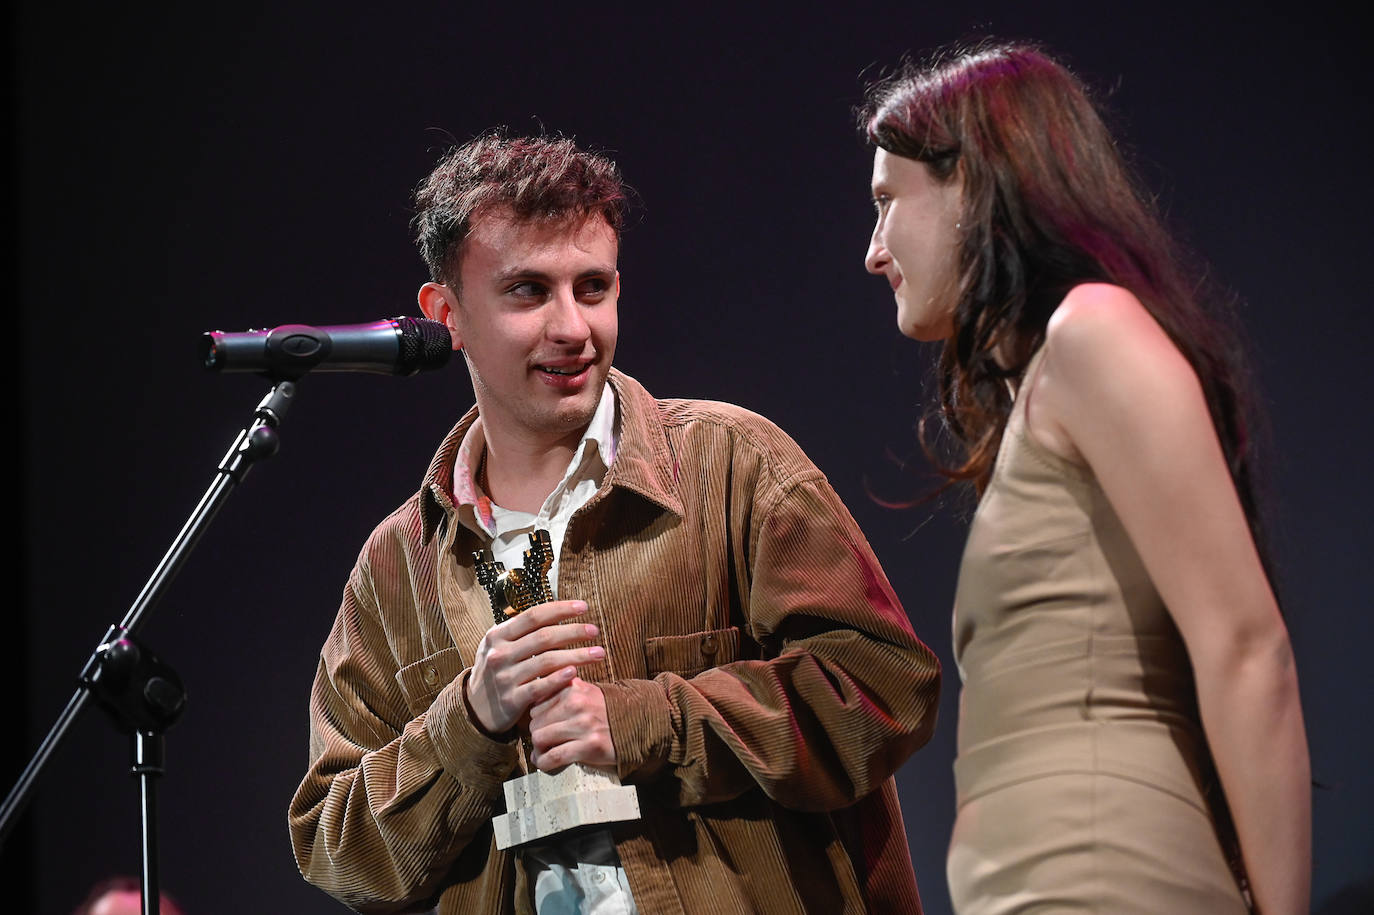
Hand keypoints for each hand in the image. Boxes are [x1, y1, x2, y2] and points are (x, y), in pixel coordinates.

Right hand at [465, 599, 603, 735]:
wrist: (475, 707)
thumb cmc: (497, 670)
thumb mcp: (500, 645)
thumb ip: (523, 631)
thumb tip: (559, 611)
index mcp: (498, 635)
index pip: (534, 615)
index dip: (561, 609)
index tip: (583, 607)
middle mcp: (499, 654)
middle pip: (544, 637)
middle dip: (574, 631)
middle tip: (595, 630)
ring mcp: (504, 677)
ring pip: (547, 661)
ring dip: (577, 656)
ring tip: (598, 653)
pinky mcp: (511, 700)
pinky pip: (539, 687)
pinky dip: (558, 679)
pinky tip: (575, 673)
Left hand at [528, 676, 616, 771]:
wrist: (639, 724)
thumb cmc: (607, 710)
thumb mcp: (587, 691)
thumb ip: (564, 689)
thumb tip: (536, 695)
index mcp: (573, 688)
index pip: (537, 704)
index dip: (536, 718)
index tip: (541, 726)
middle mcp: (577, 704)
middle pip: (536, 722)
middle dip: (536, 735)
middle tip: (541, 743)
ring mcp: (584, 725)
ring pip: (541, 739)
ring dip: (538, 750)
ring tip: (542, 754)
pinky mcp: (590, 746)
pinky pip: (555, 756)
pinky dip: (544, 763)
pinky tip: (545, 763)